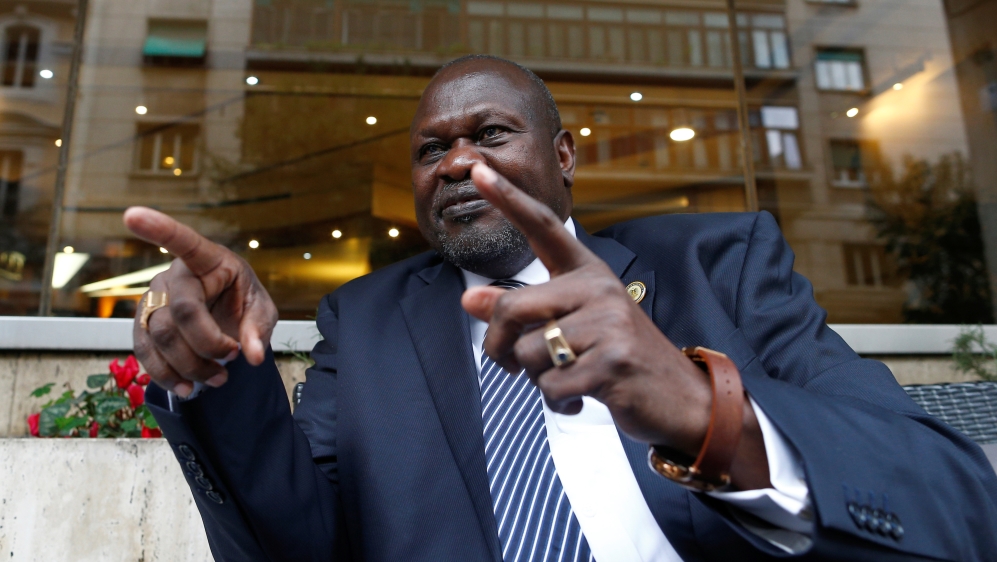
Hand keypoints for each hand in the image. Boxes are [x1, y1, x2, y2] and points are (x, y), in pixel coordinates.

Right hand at [123, 207, 277, 397]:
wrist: (228, 318)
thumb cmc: (244, 303)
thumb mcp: (262, 311)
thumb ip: (259, 329)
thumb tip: (253, 356)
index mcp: (207, 259)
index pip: (183, 241)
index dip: (158, 229)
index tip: (131, 214)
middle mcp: (173, 275)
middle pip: (181, 313)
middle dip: (208, 345)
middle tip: (232, 360)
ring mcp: (154, 299)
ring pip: (161, 337)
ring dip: (190, 366)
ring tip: (218, 379)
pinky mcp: (144, 324)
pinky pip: (145, 351)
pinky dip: (166, 375)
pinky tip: (186, 387)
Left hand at [461, 165, 769, 488]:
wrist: (679, 397)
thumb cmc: (616, 356)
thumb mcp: (570, 325)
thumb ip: (521, 310)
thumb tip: (468, 298)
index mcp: (587, 273)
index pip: (542, 228)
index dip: (508, 199)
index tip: (477, 169)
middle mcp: (598, 289)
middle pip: (512, 309)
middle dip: (497, 346)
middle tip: (508, 366)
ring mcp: (609, 324)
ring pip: (528, 353)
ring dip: (537, 379)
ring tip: (568, 379)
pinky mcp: (613, 362)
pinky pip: (551, 385)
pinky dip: (557, 400)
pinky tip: (580, 398)